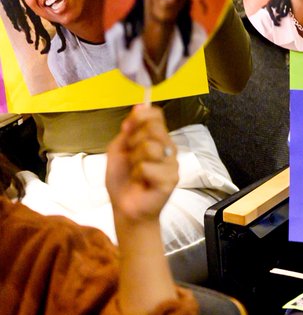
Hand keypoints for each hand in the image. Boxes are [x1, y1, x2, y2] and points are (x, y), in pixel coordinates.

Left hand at [106, 105, 178, 226]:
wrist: (126, 208)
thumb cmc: (123, 181)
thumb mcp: (118, 150)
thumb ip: (128, 130)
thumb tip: (139, 106)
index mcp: (156, 139)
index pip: (156, 115)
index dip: (142, 116)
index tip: (128, 127)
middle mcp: (167, 148)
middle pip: (154, 127)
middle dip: (134, 140)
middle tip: (130, 156)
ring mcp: (172, 163)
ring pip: (150, 147)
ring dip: (135, 160)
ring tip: (135, 172)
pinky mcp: (172, 178)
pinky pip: (148, 167)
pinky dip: (137, 176)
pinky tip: (141, 183)